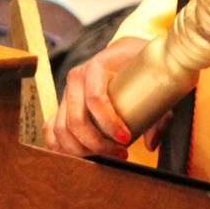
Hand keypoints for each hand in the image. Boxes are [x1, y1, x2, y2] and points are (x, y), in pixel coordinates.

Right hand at [47, 36, 148, 158]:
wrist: (124, 54)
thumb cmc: (139, 69)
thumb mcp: (153, 83)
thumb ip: (158, 114)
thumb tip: (151, 145)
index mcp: (96, 67)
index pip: (95, 99)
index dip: (109, 124)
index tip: (126, 139)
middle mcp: (76, 79)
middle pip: (76, 120)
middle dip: (97, 143)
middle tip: (121, 153)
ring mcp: (66, 93)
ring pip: (61, 129)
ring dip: (82, 150)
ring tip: (107, 154)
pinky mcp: (62, 105)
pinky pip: (51, 129)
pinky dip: (60, 146)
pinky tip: (80, 155)